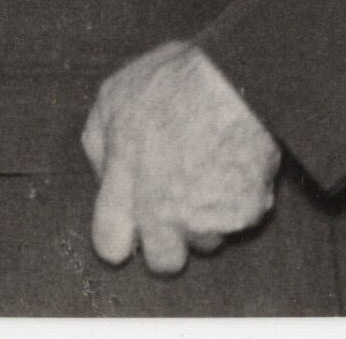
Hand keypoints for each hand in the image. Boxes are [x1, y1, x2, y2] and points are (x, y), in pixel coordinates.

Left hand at [82, 40, 280, 275]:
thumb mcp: (112, 98)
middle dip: (166, 244)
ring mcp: (208, 219)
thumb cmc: (171, 82)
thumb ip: (99, 142)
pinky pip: (239, 220)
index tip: (125, 227)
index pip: (109, 244)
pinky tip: (231, 164)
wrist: (232, 83)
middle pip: (163, 262)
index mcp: (126, 184)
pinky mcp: (246, 216)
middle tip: (171, 210)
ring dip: (204, 219)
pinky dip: (237, 200)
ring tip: (205, 172)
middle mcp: (164, 212)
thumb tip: (101, 171)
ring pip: (205, 242)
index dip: (117, 238)